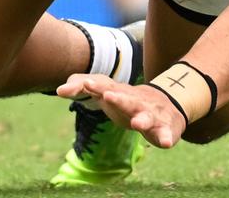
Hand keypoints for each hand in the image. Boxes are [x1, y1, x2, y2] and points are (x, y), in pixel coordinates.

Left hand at [58, 73, 187, 148]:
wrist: (169, 103)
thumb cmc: (130, 101)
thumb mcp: (107, 92)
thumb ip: (83, 87)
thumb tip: (59, 89)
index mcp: (121, 94)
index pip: (105, 87)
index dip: (95, 87)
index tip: (84, 84)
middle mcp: (136, 102)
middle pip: (126, 99)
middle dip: (118, 99)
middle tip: (108, 97)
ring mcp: (152, 115)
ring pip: (147, 117)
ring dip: (142, 119)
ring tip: (137, 123)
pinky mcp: (165, 128)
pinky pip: (166, 134)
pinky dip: (166, 138)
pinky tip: (165, 143)